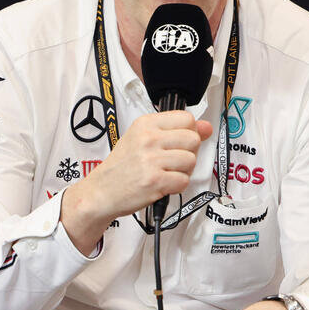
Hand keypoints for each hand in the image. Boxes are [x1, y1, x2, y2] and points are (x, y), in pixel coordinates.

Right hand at [60, 110, 212, 252]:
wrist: (101, 191)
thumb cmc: (122, 166)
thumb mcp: (143, 139)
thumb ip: (175, 130)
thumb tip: (207, 126)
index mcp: (145, 124)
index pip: (186, 118)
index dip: (190, 132)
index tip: (180, 142)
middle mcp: (148, 139)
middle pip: (193, 139)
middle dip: (188, 153)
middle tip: (173, 160)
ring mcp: (151, 160)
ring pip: (191, 161)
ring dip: (183, 171)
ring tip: (166, 173)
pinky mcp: (155, 181)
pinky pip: (183, 180)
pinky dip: (177, 186)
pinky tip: (163, 184)